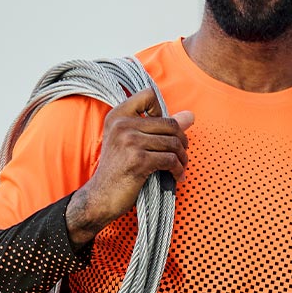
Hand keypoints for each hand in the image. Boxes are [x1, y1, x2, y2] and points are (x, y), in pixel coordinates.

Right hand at [66, 87, 193, 244]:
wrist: (100, 197)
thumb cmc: (117, 170)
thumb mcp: (130, 142)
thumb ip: (158, 127)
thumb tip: (191, 116)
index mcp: (118, 116)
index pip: (148, 95)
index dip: (161, 109)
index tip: (163, 129)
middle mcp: (122, 124)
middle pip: (169, 123)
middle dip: (181, 141)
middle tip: (182, 154)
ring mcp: (130, 141)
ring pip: (173, 143)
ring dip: (182, 158)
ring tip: (181, 167)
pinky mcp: (138, 160)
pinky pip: (170, 160)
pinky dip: (178, 169)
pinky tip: (176, 176)